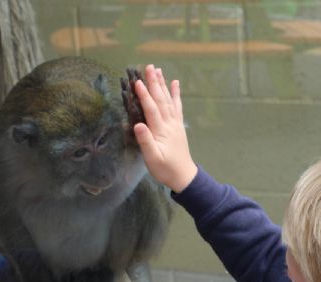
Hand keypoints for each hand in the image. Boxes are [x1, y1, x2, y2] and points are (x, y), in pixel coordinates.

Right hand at [133, 65, 197, 192]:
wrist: (183, 176)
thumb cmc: (165, 169)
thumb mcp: (152, 159)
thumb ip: (146, 141)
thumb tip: (138, 125)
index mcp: (161, 131)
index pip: (151, 110)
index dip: (144, 96)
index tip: (137, 82)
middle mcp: (169, 124)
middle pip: (161, 100)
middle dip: (154, 83)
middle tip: (148, 67)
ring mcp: (175, 124)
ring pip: (168, 100)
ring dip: (163, 85)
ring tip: (158, 70)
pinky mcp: (178, 126)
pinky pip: (177, 107)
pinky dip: (176, 94)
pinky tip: (175, 83)